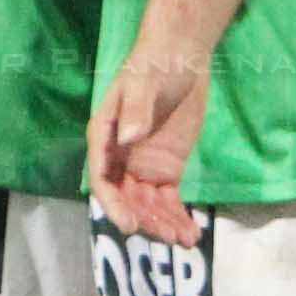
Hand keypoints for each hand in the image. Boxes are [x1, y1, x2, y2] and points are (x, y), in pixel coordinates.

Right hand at [90, 37, 206, 245]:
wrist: (181, 55)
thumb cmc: (154, 63)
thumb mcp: (143, 82)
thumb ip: (136, 110)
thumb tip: (128, 138)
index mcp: (104, 138)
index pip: (103, 179)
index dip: (114, 205)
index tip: (130, 224)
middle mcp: (119, 158)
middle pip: (126, 199)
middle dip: (144, 220)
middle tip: (167, 235)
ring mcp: (142, 167)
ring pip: (147, 205)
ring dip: (162, 224)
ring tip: (184, 240)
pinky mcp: (166, 170)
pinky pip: (168, 200)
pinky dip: (177, 217)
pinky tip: (192, 235)